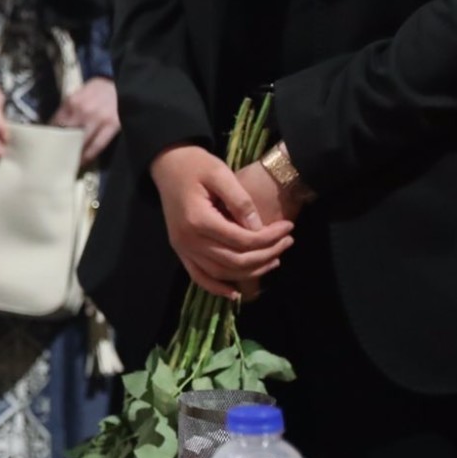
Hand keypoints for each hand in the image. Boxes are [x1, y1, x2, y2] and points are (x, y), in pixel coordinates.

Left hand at [51, 76, 120, 166]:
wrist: (123, 84)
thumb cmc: (99, 89)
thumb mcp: (80, 92)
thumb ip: (68, 106)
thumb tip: (55, 124)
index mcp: (72, 101)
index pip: (55, 122)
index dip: (50, 136)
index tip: (46, 145)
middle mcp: (82, 111)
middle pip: (66, 134)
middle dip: (60, 147)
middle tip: (54, 158)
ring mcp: (98, 119)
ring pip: (81, 142)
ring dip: (73, 154)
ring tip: (67, 164)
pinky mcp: (112, 126)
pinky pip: (98, 145)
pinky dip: (89, 155)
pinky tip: (83, 161)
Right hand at [148, 145, 294, 299]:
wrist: (167, 164)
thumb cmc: (195, 164)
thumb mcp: (220, 173)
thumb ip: (240, 201)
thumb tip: (259, 228)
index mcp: (198, 220)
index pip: (242, 240)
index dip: (269, 237)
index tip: (289, 227)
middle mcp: (188, 239)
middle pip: (234, 261)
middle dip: (266, 255)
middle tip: (287, 242)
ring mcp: (182, 247)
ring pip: (221, 272)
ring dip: (250, 272)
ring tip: (274, 259)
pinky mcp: (180, 249)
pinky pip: (198, 276)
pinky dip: (216, 287)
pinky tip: (235, 293)